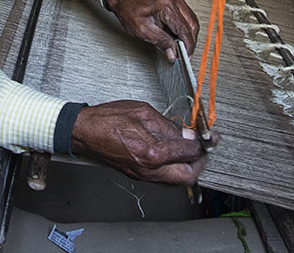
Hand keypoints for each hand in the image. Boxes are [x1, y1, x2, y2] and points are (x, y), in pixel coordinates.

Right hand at [70, 100, 206, 184]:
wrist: (84, 132)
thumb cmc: (108, 119)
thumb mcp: (143, 112)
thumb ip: (168, 126)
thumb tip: (187, 134)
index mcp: (152, 152)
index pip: (189, 152)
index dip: (202, 143)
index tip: (208, 136)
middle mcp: (149, 169)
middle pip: (188, 177)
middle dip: (200, 163)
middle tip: (204, 148)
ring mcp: (143, 176)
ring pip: (177, 181)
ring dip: (188, 167)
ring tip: (190, 149)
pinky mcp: (138, 176)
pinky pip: (164, 178)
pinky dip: (174, 168)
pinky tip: (174, 154)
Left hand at [103, 0, 198, 62]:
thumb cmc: (129, 10)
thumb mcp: (142, 30)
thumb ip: (161, 42)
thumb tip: (173, 53)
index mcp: (167, 6)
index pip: (185, 30)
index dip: (187, 46)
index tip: (186, 57)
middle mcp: (175, 0)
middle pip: (193, 25)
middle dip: (190, 42)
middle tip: (184, 55)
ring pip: (192, 22)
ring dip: (188, 36)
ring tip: (180, 47)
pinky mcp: (176, 2)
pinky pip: (187, 17)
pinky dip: (185, 29)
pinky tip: (178, 37)